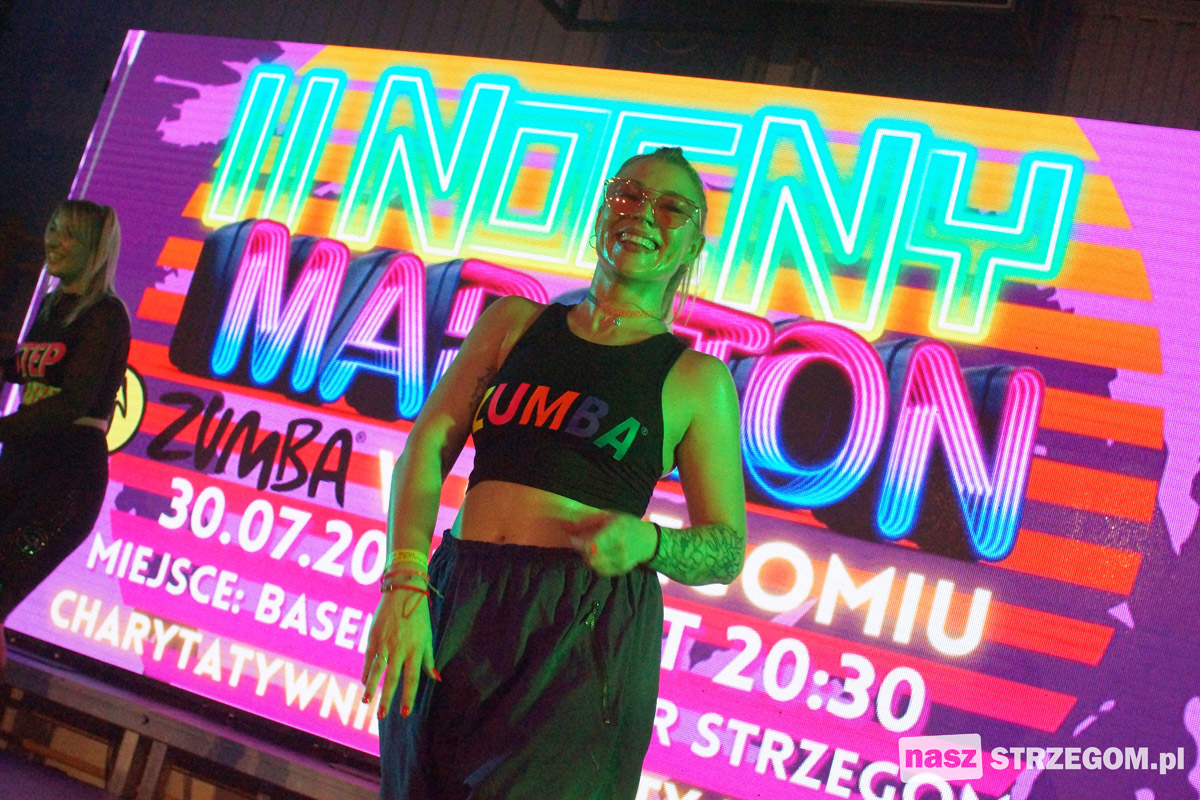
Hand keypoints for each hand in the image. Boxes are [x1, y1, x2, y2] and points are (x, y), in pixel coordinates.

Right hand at [360, 583, 438, 719]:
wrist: (403, 592)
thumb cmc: (419, 616)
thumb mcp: (428, 637)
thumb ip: (429, 659)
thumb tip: (435, 678)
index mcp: (415, 650)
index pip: (412, 679)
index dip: (408, 697)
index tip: (405, 713)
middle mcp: (400, 649)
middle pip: (393, 679)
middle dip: (388, 699)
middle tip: (383, 716)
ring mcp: (385, 643)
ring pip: (377, 670)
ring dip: (371, 688)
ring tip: (367, 703)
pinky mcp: (373, 637)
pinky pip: (368, 658)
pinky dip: (365, 671)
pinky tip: (363, 682)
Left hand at [568, 513, 656, 575]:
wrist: (648, 540)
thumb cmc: (626, 524)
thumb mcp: (608, 516)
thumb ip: (587, 522)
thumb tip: (565, 527)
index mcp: (617, 529)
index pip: (593, 543)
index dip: (579, 543)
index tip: (573, 538)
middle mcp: (621, 546)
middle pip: (591, 555)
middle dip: (581, 550)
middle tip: (580, 542)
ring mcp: (622, 560)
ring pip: (594, 564)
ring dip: (587, 557)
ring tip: (590, 548)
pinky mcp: (622, 569)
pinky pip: (601, 570)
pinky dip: (595, 563)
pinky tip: (598, 555)